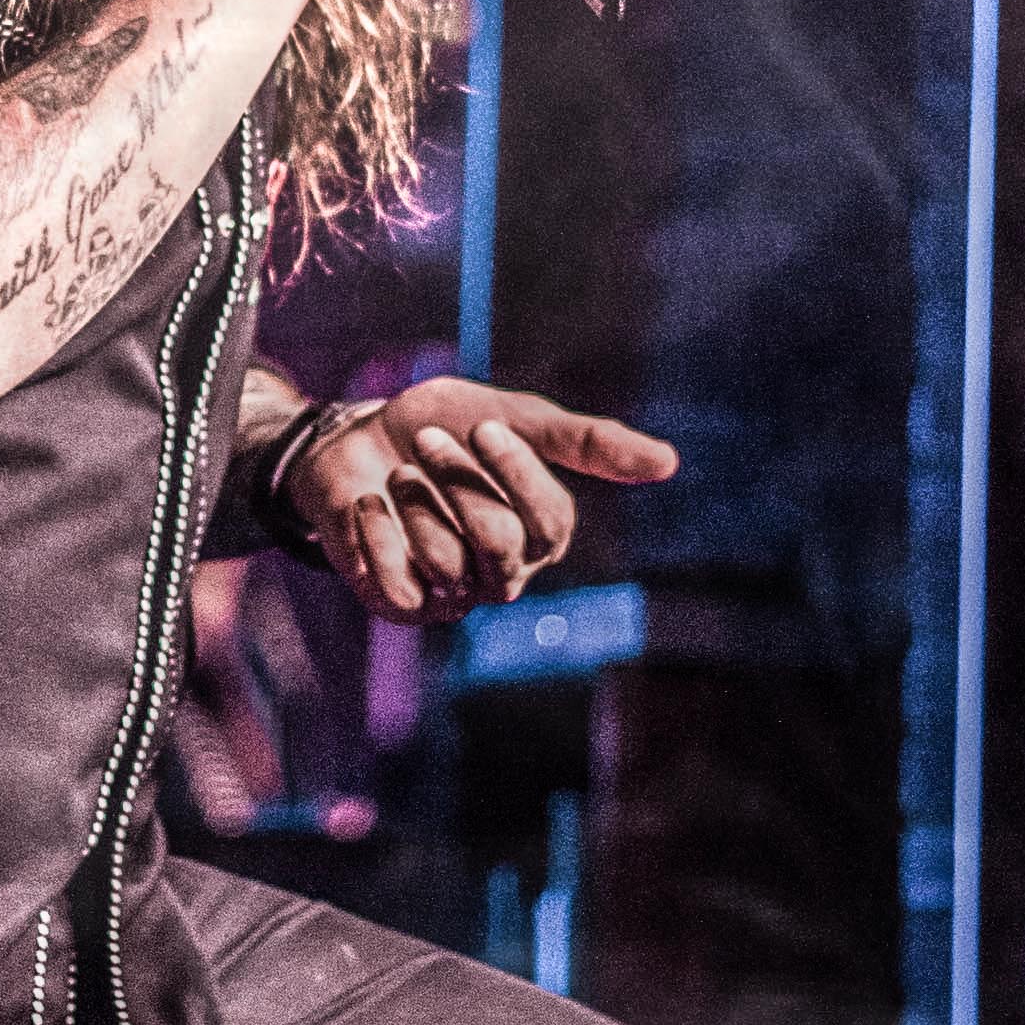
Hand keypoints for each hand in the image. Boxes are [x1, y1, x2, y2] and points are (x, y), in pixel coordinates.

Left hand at [281, 380, 676, 622]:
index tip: (485, 428)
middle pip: (501, 544)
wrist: (354, 439)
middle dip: (461, 485)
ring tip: (398, 474)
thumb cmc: (443, 429)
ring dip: (415, 503)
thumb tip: (670, 463)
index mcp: (541, 534)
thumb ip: (587, 443)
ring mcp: (452, 594)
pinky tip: (370, 502)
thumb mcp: (516, 419)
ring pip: (447, 564)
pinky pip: (399, 589)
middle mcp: (504, 573)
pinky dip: (379, 535)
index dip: (517, 475)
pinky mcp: (401, 605)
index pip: (550, 522)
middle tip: (428, 442)